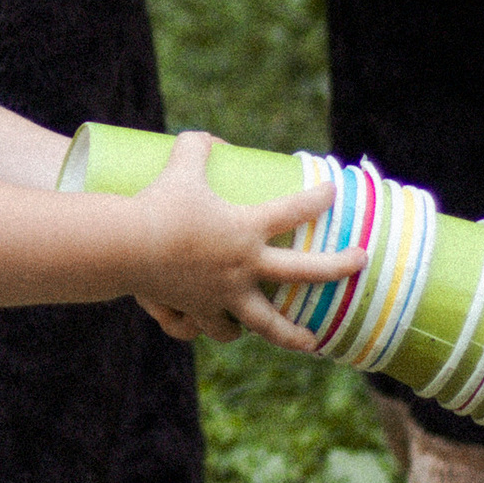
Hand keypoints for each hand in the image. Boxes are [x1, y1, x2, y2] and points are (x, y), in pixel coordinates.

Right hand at [133, 134, 365, 351]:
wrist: (124, 248)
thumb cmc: (156, 205)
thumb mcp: (180, 166)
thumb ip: (197, 147)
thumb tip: (212, 142)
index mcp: (246, 230)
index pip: (293, 211)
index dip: (317, 199)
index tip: (334, 191)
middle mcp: (243, 268)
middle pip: (301, 273)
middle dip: (336, 268)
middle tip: (359, 264)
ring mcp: (221, 296)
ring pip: (263, 323)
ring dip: (284, 332)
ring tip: (304, 340)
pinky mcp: (194, 311)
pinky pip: (206, 327)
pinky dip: (209, 329)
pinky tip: (215, 329)